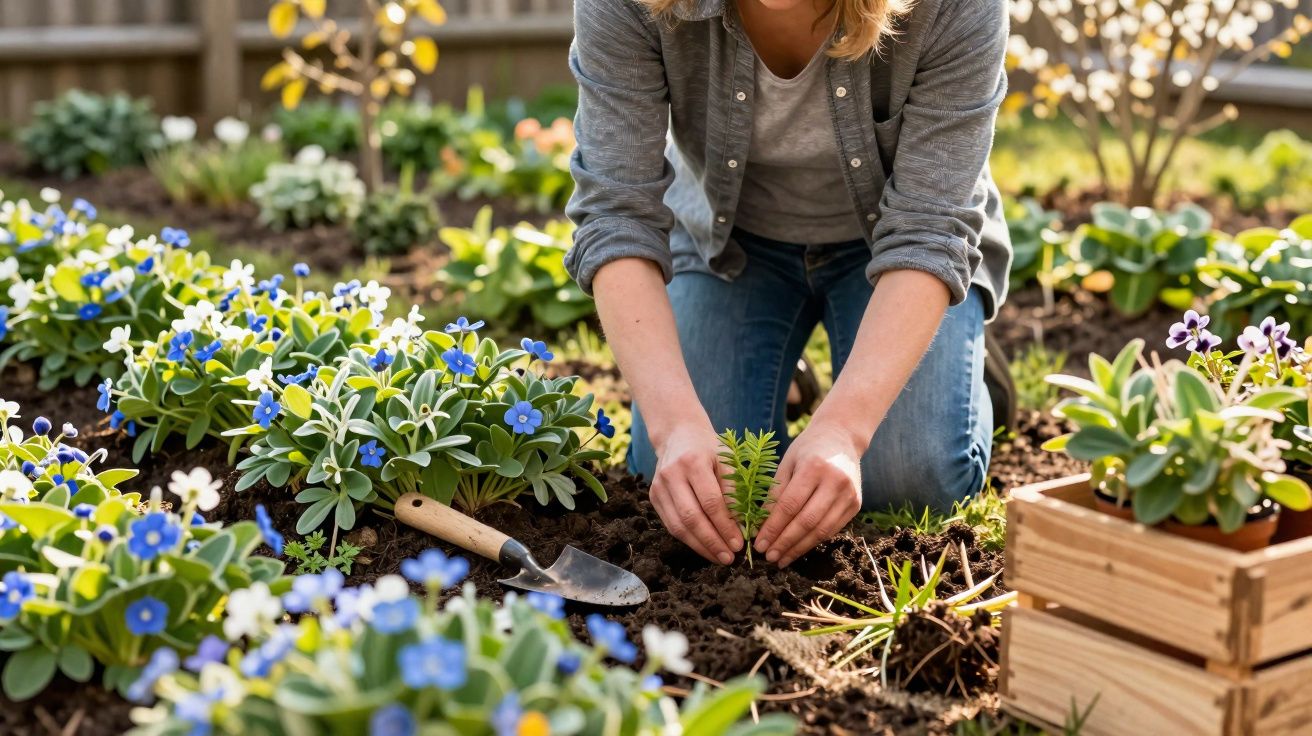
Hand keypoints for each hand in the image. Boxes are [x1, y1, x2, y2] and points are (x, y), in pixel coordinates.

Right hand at [649, 421, 743, 564]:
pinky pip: (671, 525)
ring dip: (700, 546)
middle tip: (729, 557)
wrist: (678, 435)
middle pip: (691, 517)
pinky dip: (689, 540)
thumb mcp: (728, 460)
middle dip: (712, 541)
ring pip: (678, 526)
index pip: (711, 501)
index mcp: (693, 462)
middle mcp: (672, 474)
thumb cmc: (709, 449)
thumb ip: (735, 491)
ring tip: (719, 558)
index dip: (725, 526)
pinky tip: (705, 548)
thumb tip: (743, 526)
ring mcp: (659, 487)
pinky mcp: (654, 497)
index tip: (739, 543)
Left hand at [754, 422, 862, 566]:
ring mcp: (849, 494)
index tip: (759, 543)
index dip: (773, 527)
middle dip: (785, 542)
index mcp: (814, 467)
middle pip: (807, 521)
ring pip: (822, 530)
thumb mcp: (786, 463)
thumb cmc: (807, 449)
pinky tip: (798, 548)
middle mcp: (836, 482)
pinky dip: (813, 541)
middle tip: (769, 557)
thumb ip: (775, 493)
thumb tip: (761, 526)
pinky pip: (832, 529)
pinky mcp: (855, 504)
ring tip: (781, 559)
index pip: (790, 505)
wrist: (841, 437)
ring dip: (799, 548)